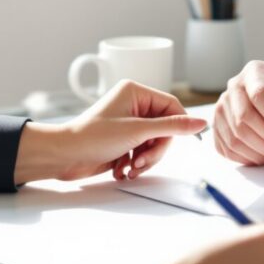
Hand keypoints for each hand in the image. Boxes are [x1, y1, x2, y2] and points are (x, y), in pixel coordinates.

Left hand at [13, 80, 206, 183]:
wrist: (63, 157)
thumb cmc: (92, 138)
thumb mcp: (137, 131)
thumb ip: (172, 127)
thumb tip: (201, 123)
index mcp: (136, 92)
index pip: (172, 107)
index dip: (178, 126)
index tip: (182, 142)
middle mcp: (133, 105)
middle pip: (165, 129)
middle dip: (156, 150)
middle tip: (142, 161)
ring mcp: (128, 124)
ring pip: (155, 144)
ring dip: (145, 160)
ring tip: (130, 168)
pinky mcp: (122, 141)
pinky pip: (142, 152)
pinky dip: (135, 164)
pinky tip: (122, 170)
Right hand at [211, 60, 263, 164]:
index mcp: (254, 72)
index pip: (260, 94)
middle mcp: (233, 87)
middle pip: (244, 118)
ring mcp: (221, 106)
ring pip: (235, 136)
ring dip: (259, 152)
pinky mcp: (216, 125)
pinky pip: (227, 148)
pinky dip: (246, 158)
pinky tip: (262, 158)